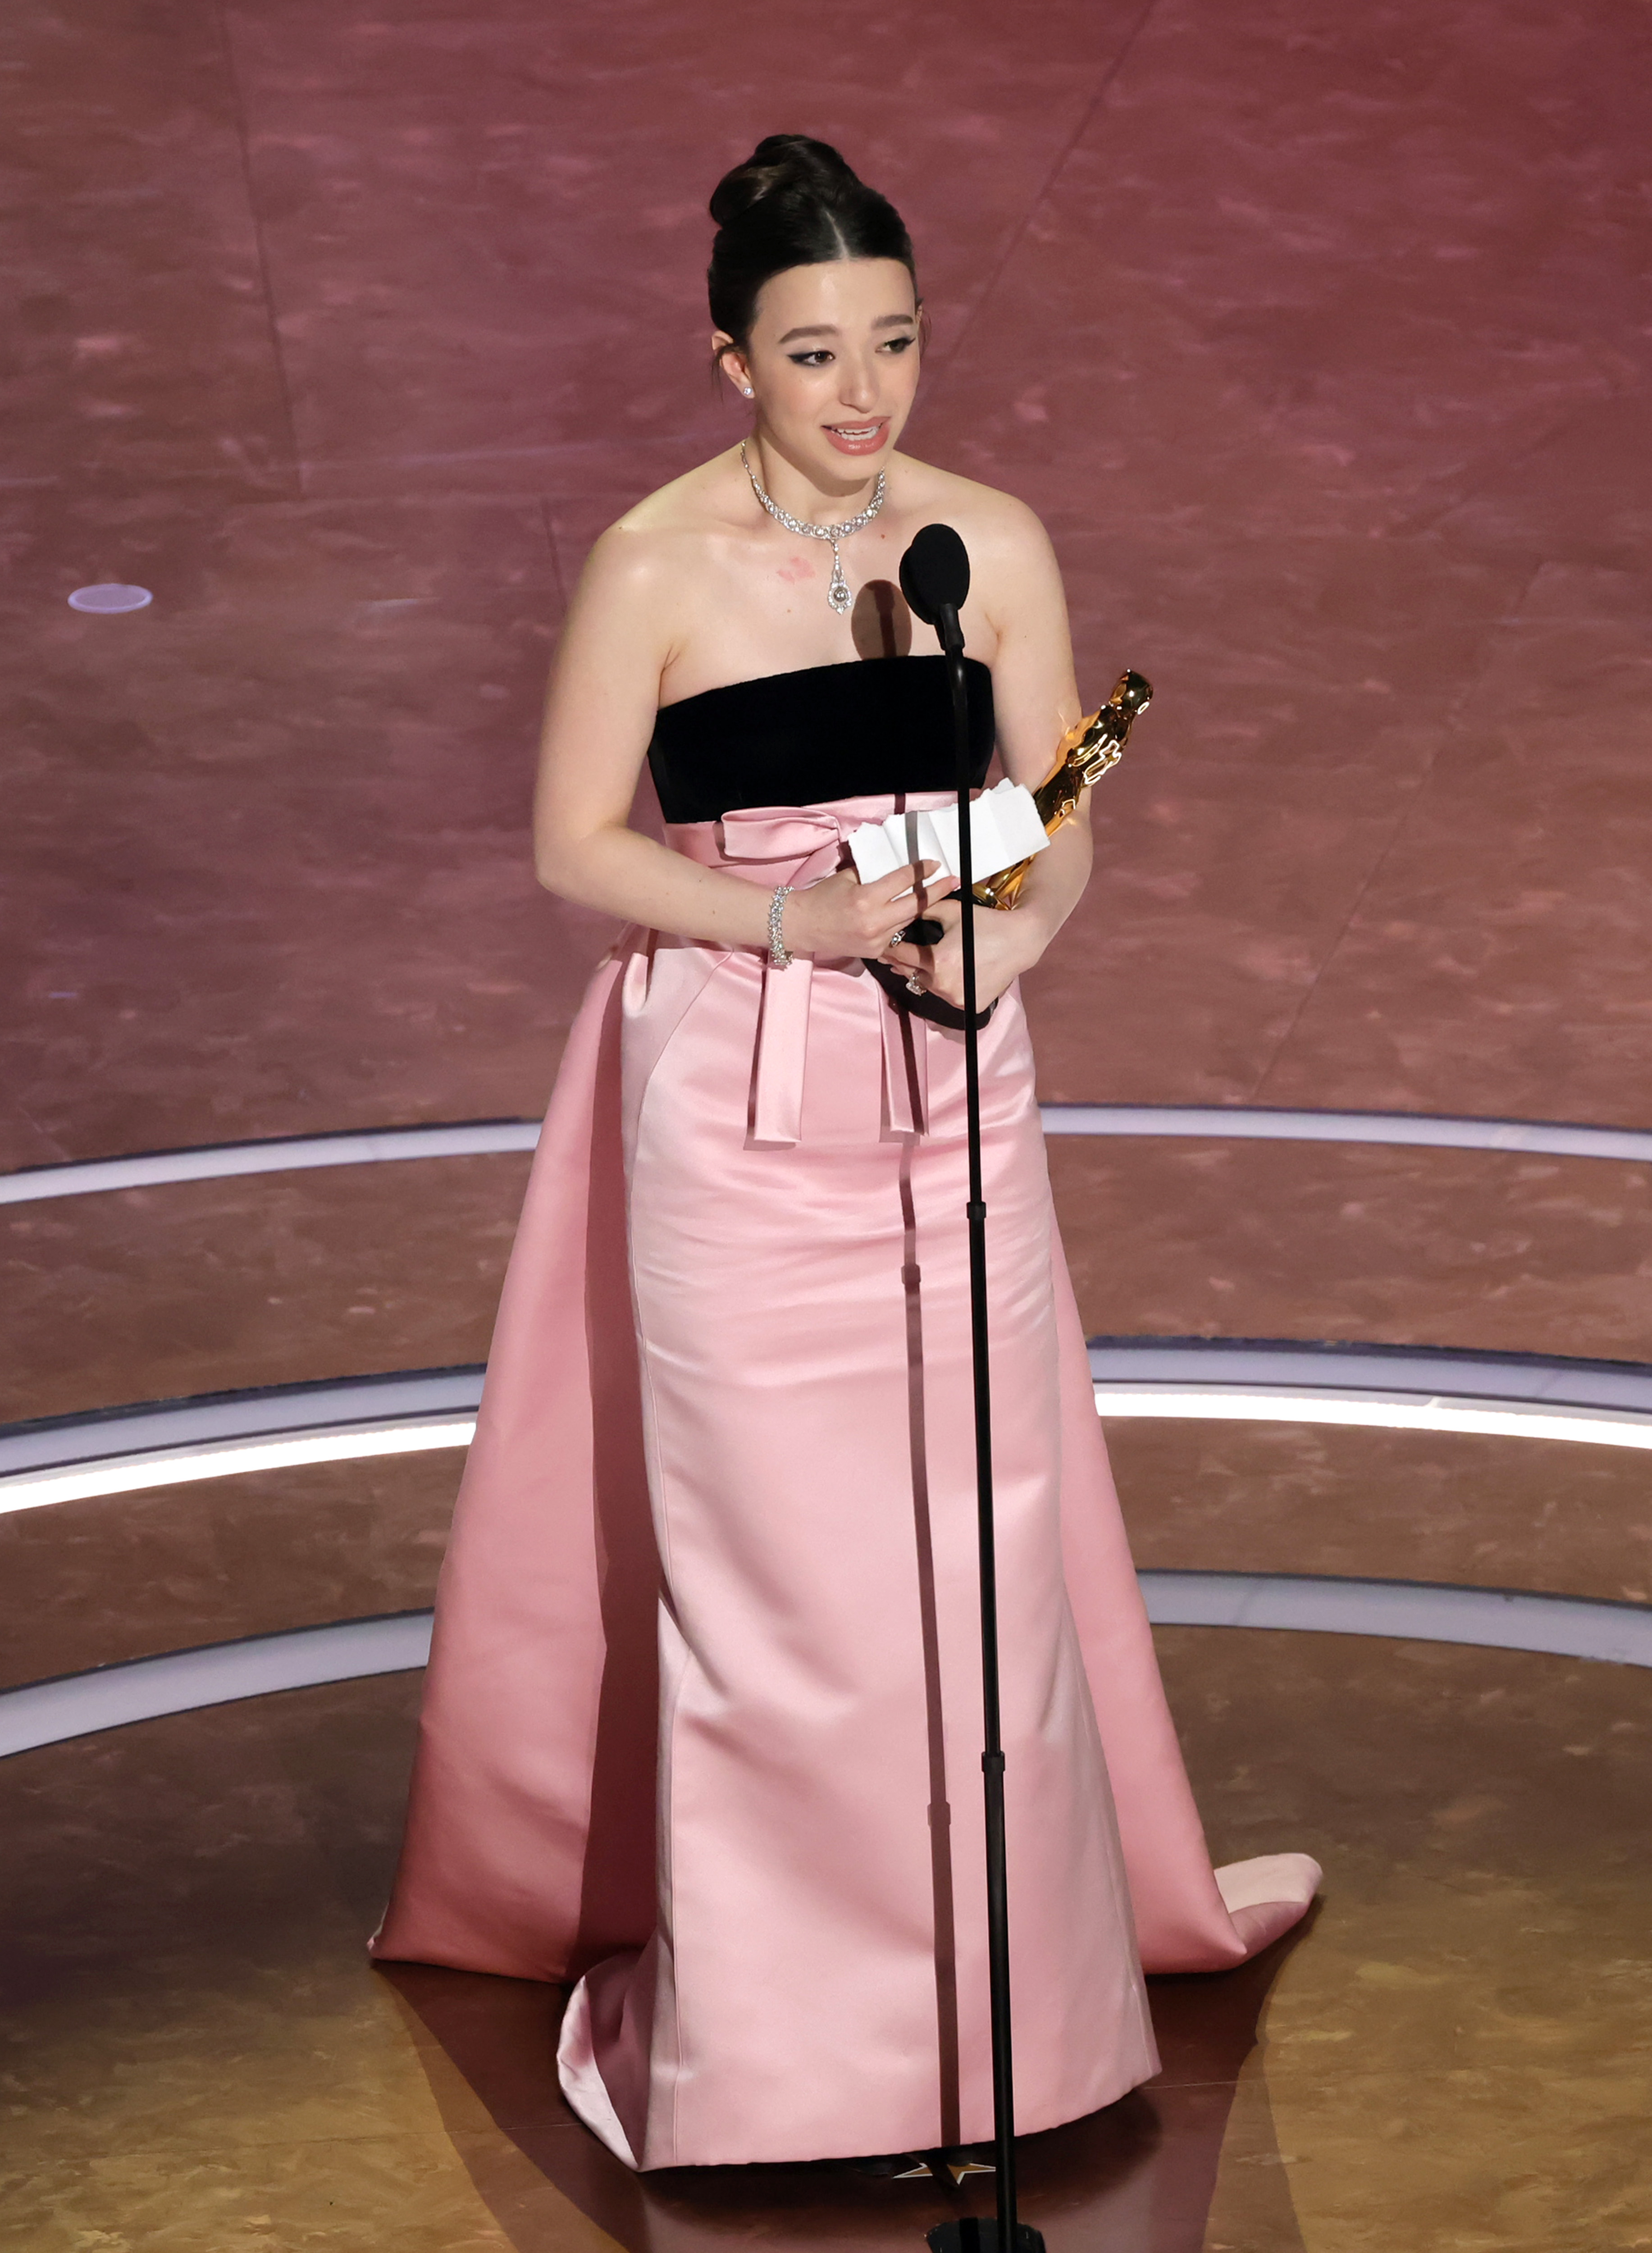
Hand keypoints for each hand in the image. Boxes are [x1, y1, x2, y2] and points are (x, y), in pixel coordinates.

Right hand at [784, 860, 955, 961]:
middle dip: (937, 891)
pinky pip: (895, 935)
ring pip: (907, 921)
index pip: (902, 881)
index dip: (921, 871)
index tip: (934, 864)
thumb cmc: (822, 897)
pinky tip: (904, 915)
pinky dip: (900, 924)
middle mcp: (874, 921)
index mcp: (866, 898)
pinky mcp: (874, 952)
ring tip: (936, 895)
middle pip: (915, 904)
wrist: (801, 927)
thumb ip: (872, 873)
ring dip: (920, 907)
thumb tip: (895, 866)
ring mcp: (876, 940)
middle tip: (954, 880)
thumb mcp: (847, 878)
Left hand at [880, 895, 1042, 1011]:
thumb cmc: (985, 923)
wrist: (1020, 941)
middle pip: (911, 974)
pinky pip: (947, 996)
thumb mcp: (951, 911)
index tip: (885, 945)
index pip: (902, 956)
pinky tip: (947, 975)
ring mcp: (956, 998)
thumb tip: (903, 908)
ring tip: (920, 964)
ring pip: (928, 987)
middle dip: (903, 963)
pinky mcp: (967, 1006)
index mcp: (936, 961)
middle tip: (895, 956)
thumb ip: (923, 909)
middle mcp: (943, 985)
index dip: (892, 949)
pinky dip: (945, 986)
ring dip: (924, 976)